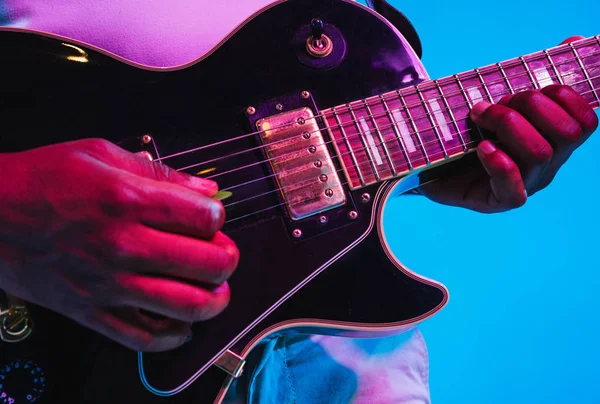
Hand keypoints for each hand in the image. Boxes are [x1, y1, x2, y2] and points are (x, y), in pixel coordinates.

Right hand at [0, 138, 238, 351]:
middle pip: (207, 264)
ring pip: (187, 306)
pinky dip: (175, 335)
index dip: (218, 217)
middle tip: (222, 254)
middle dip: (227, 259)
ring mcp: (109, 284)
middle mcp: (124, 245)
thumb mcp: (100, 154)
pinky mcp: (93, 312)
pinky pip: (146, 337)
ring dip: (215, 300)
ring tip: (216, 290)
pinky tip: (184, 323)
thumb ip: (159, 172)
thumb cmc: (43, 179)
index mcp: (128, 200)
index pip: (205, 218)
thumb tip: (205, 189)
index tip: (211, 217)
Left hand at [418, 36, 597, 212]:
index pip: (584, 121)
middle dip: (531, 106)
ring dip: (508, 125)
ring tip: (479, 117)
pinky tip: (482, 148)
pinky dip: (500, 164)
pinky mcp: (496, 202)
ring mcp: (524, 185)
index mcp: (553, 141)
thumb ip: (533, 75)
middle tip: (496, 102)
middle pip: (566, 134)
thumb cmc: (466, 129)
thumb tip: (574, 40)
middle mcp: (546, 166)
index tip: (525, 88)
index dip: (564, 97)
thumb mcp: (498, 99)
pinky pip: (514, 191)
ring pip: (540, 154)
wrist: (427, 163)